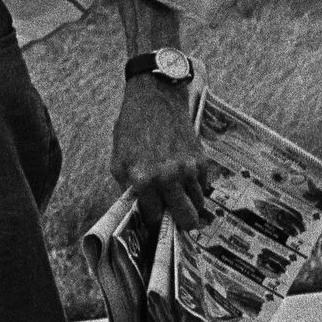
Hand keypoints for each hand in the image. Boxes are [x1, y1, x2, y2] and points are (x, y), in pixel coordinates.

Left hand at [111, 73, 214, 231]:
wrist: (156, 98)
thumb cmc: (133, 128)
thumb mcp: (119, 160)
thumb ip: (129, 188)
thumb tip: (140, 210)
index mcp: (144, 179)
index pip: (155, 218)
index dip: (154, 222)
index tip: (154, 220)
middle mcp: (169, 178)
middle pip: (187, 219)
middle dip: (180, 223)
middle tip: (173, 219)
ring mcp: (188, 169)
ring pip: (198, 205)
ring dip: (188, 204)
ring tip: (177, 197)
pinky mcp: (202, 160)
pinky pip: (203, 187)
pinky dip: (195, 188)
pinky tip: (183, 179)